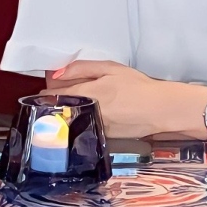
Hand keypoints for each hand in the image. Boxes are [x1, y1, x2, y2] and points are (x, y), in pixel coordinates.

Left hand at [44, 60, 174, 137]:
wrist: (158, 109)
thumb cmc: (136, 85)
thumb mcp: (111, 68)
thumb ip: (82, 68)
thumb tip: (56, 74)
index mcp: (86, 92)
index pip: (53, 95)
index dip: (48, 91)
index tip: (50, 88)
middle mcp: (84, 112)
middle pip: (58, 109)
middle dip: (56, 103)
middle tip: (66, 95)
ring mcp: (89, 127)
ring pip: (67, 120)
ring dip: (66, 114)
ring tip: (79, 106)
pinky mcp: (97, 138)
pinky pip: (80, 129)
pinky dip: (79, 123)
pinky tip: (90, 117)